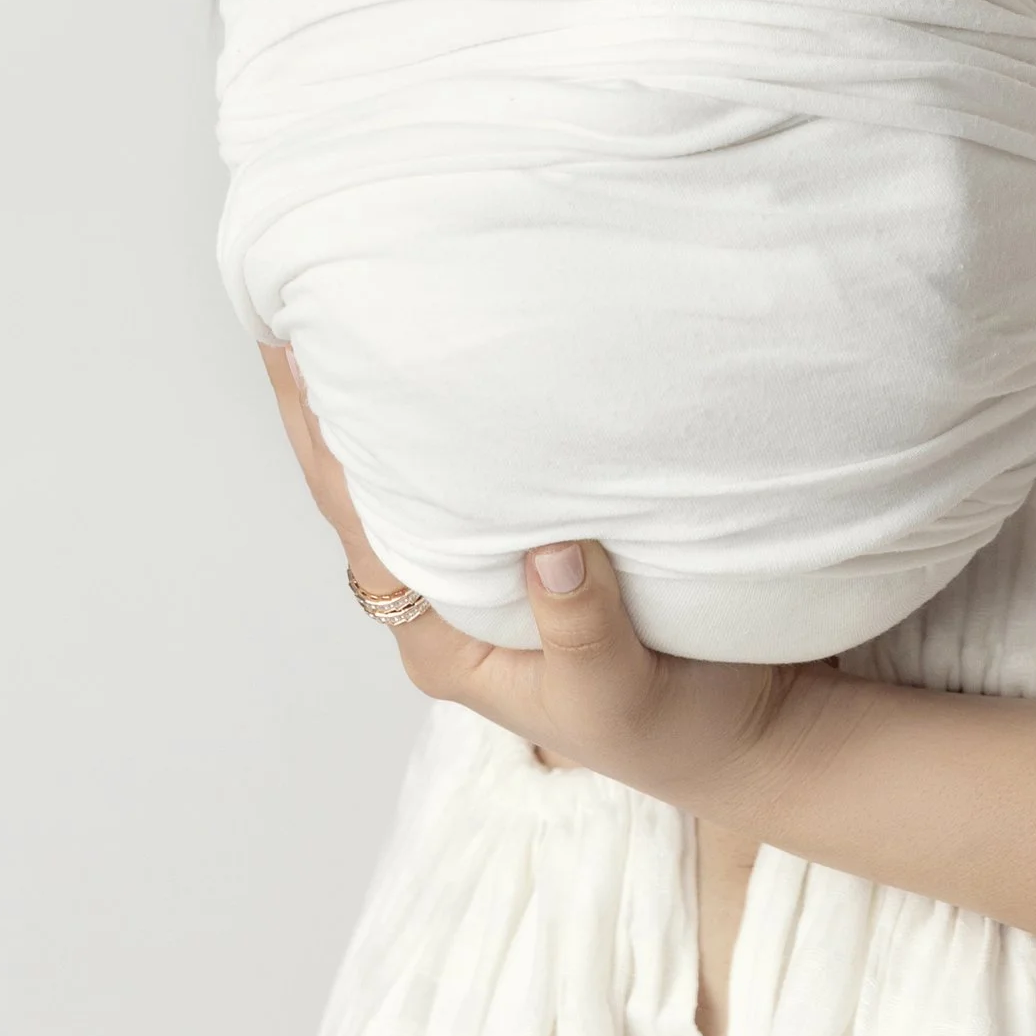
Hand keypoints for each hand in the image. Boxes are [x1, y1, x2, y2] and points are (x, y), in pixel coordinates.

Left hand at [256, 347, 849, 826]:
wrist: (746, 737)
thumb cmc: (672, 730)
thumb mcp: (620, 696)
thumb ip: (583, 630)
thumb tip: (551, 550)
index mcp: (443, 642)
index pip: (361, 523)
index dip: (321, 436)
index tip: (289, 350)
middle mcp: (450, 601)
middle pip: (368, 488)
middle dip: (329, 401)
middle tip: (303, 297)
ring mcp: (492, 569)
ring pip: (416, 472)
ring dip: (385, 399)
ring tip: (361, 308)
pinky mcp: (541, 543)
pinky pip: (477, 465)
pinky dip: (454, 409)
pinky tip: (457, 350)